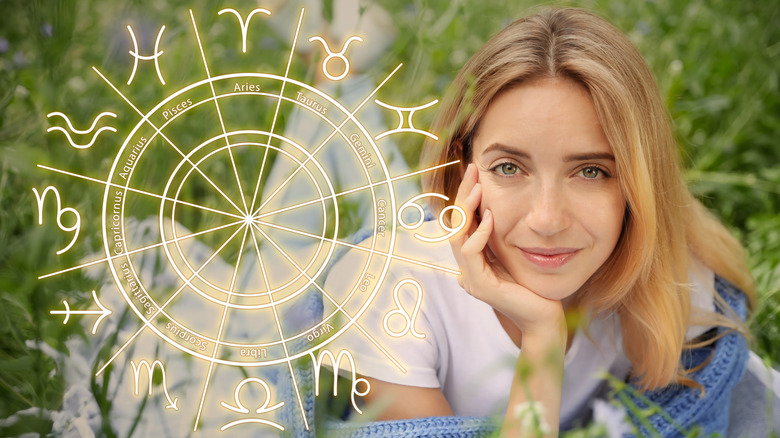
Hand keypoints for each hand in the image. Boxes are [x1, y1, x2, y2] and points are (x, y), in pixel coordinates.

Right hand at [450, 164, 564, 337]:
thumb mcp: (516, 253)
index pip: (462, 222)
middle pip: (454, 225)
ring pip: (457, 236)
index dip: (466, 197)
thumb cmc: (535, 286)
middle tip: (472, 170)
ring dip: (467, 209)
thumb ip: (503, 236)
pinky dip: (479, 233)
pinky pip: (471, 254)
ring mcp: (470, 278)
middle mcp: (466, 268)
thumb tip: (499, 205)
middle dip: (462, 195)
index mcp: (473, 260)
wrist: (545, 318)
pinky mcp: (480, 286)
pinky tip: (490, 216)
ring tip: (478, 187)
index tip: (475, 172)